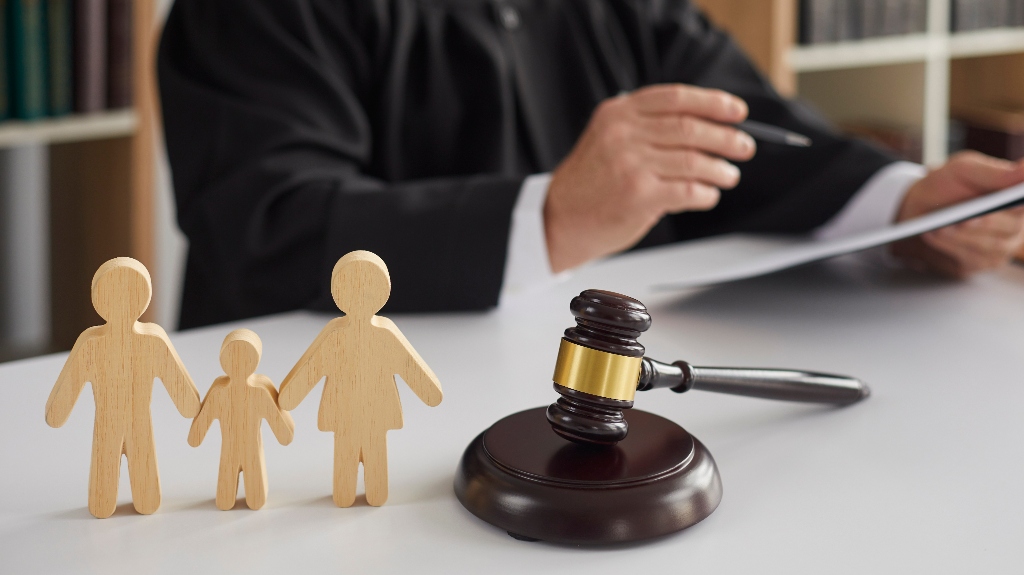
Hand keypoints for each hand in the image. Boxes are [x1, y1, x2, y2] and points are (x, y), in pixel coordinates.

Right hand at [544, 84, 755, 272]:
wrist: (559, 219)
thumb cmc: (590, 183)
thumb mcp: (608, 138)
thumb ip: (646, 127)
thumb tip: (706, 128)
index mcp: (618, 113)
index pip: (676, 98)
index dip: (712, 102)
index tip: (736, 111)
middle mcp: (623, 134)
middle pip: (690, 128)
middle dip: (725, 137)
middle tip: (743, 146)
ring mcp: (631, 164)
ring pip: (695, 161)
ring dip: (720, 169)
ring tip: (729, 175)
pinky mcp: (639, 195)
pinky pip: (688, 190)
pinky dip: (706, 193)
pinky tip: (708, 195)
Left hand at [891, 151, 1023, 277]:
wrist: (919, 207)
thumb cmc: (947, 186)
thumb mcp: (965, 170)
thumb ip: (996, 172)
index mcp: (1017, 200)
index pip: (1023, 204)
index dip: (1013, 207)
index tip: (992, 209)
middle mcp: (1014, 225)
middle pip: (1010, 229)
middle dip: (983, 224)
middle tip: (962, 220)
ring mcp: (999, 248)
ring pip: (990, 247)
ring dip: (962, 237)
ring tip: (940, 227)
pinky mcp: (978, 263)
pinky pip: (970, 260)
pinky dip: (950, 247)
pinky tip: (933, 236)